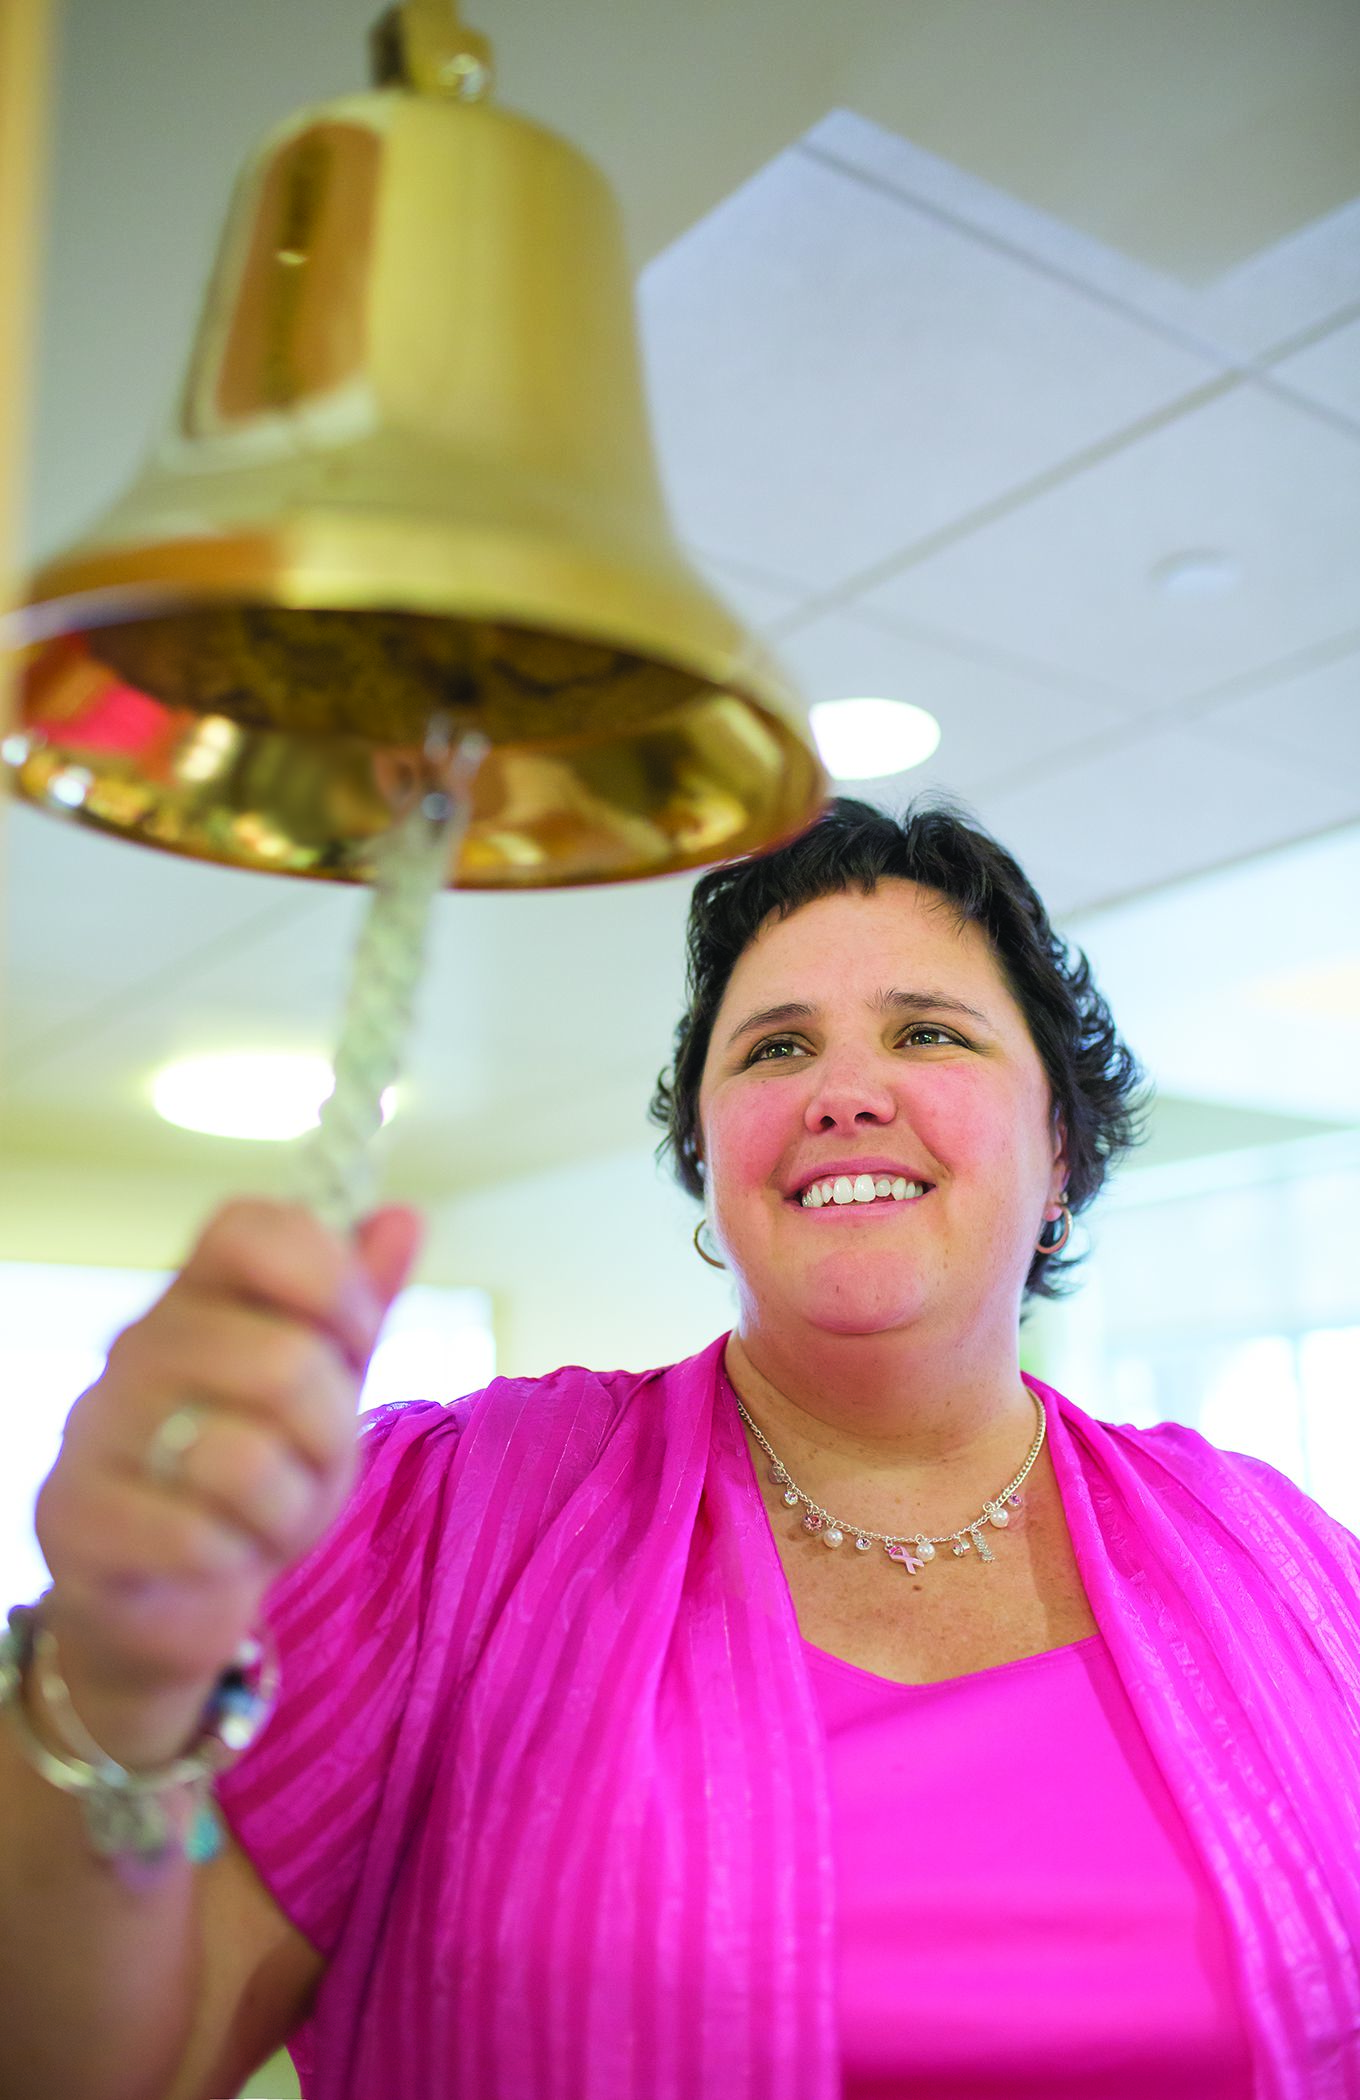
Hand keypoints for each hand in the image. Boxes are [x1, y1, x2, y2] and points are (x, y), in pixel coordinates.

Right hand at [29, 1198, 421, 1762]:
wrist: (167, 1594)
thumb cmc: (256, 1473)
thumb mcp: (325, 1385)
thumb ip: (358, 1305)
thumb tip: (403, 1217)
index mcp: (199, 1294)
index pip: (251, 1228)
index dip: (329, 1280)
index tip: (353, 1339)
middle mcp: (136, 1347)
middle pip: (282, 1359)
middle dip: (331, 1432)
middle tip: (313, 1460)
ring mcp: (95, 1430)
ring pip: (242, 1457)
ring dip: (288, 1506)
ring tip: (268, 1514)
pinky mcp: (74, 1518)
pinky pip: (198, 1539)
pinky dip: (237, 1559)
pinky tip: (220, 1556)